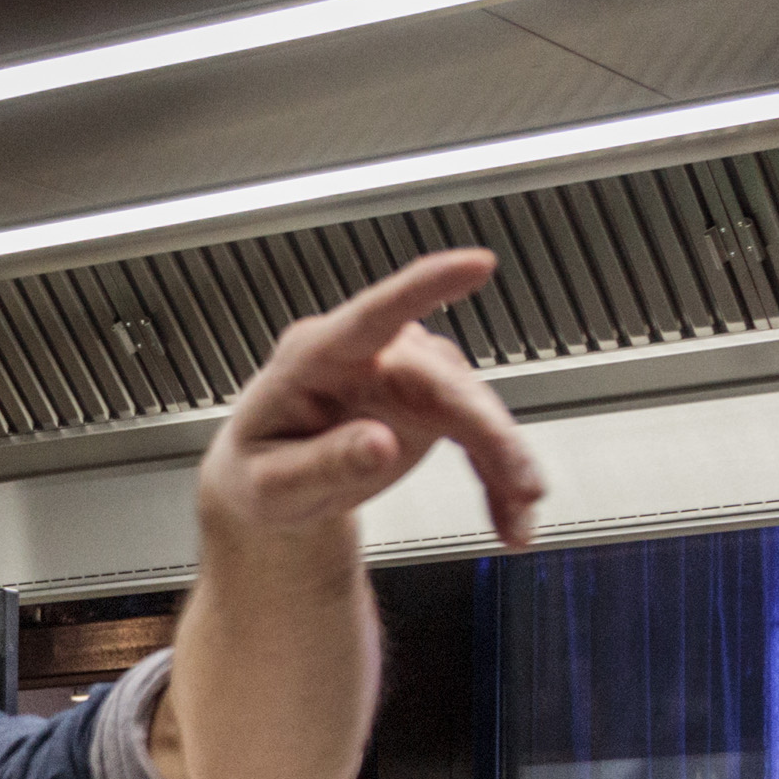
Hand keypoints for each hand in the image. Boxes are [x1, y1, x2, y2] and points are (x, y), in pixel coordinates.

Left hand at [198, 247, 543, 555]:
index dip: (425, 286)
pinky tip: (509, 513)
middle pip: (442, 380)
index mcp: (313, 358)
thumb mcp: (272, 487)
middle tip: (518, 484)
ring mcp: (404, 376)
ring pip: (472, 406)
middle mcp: (368, 356)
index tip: (476, 264)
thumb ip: (322, 464)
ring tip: (518, 513)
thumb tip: (378, 445)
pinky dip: (496, 476)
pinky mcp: (429, 403)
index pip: (373, 315)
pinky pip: (476, 434)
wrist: (269, 486)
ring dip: (503, 461)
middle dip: (488, 431)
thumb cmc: (259, 474)